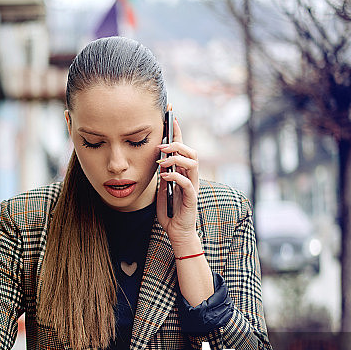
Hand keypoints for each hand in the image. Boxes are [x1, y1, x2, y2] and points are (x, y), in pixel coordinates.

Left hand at [156, 117, 199, 243]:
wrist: (177, 232)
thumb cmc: (170, 212)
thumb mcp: (162, 190)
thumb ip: (162, 176)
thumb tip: (157, 162)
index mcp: (184, 173)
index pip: (183, 148)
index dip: (178, 132)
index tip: (171, 116)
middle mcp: (191, 177)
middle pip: (191, 152)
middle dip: (177, 144)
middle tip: (161, 145)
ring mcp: (193, 187)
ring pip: (192, 163)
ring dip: (176, 158)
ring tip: (161, 160)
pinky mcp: (192, 199)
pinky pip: (187, 183)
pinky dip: (176, 176)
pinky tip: (164, 176)